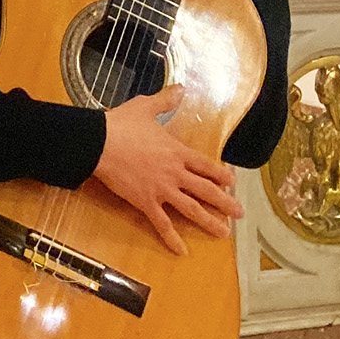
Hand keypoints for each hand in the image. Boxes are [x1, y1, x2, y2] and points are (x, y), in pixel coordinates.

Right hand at [93, 85, 242, 254]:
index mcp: (177, 151)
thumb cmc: (122, 124)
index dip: (221, 175)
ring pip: (191, 209)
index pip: (205, 165)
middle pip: (205, 190)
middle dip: (224, 203)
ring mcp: (162, 190)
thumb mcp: (145, 106)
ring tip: (223, 233)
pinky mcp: (146, 202)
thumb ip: (166, 100)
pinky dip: (172, 238)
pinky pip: (162, 223)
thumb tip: (181, 88)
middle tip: (239, 214)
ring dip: (208, 222)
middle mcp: (175, 172)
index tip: (232, 182)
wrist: (100, 143)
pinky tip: (181, 251)